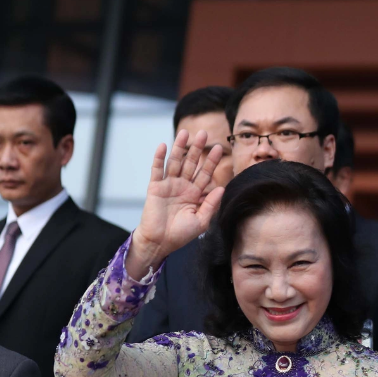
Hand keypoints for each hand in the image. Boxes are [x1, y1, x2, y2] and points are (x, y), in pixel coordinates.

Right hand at [127, 129, 224, 278]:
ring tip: (185, 133)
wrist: (160, 243)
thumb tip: (222, 188)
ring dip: (179, 148)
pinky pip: (157, 170)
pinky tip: (163, 146)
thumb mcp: (202, 221)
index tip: (218, 149)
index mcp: (195, 194)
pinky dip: (159, 158)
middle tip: (204, 133)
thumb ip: (211, 204)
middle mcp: (183, 186)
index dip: (211, 162)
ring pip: (175, 162)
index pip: (205, 174)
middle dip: (197, 149)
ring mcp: (169, 185)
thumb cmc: (181, 234)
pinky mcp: (155, 187)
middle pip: (191, 163)